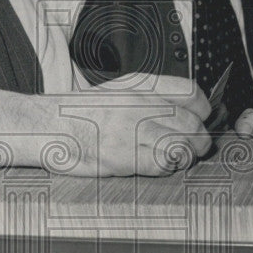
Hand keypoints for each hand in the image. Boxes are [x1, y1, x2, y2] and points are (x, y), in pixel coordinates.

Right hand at [63, 74, 212, 175]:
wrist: (48, 125)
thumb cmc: (83, 111)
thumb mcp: (120, 90)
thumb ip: (152, 96)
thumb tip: (188, 110)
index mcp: (140, 85)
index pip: (192, 94)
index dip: (203, 111)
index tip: (201, 119)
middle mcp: (139, 104)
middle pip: (192, 124)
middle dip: (199, 140)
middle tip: (196, 146)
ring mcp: (131, 130)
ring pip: (182, 146)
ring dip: (185, 156)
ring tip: (178, 157)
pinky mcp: (122, 156)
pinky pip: (162, 164)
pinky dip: (167, 167)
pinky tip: (160, 164)